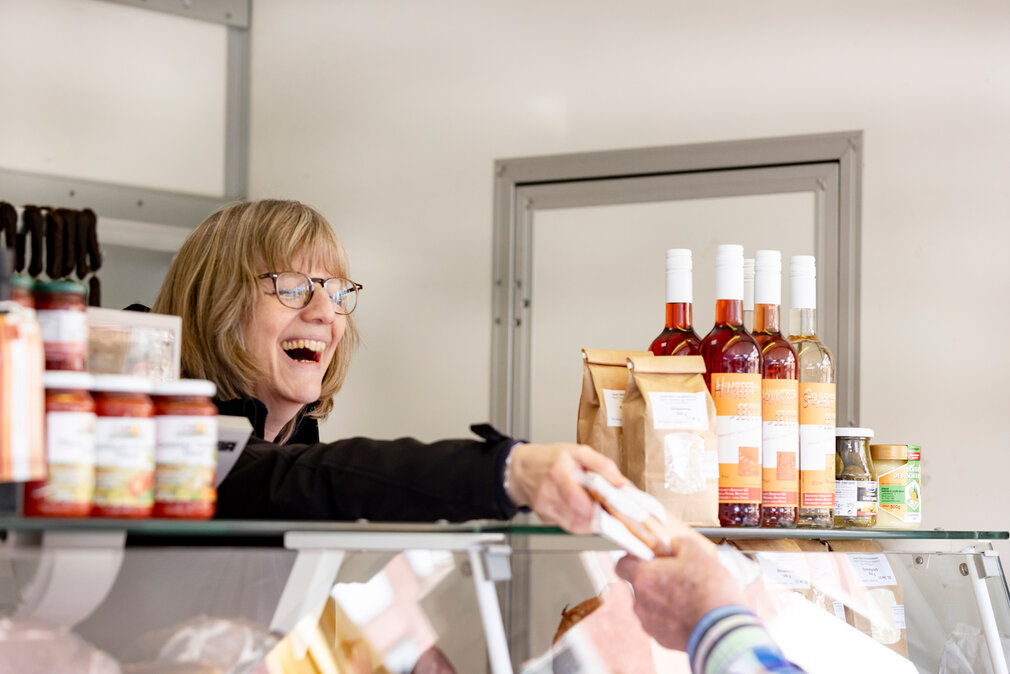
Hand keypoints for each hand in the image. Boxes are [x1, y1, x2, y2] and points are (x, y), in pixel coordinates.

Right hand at [504, 442, 626, 533]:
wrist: (520, 469)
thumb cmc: (549, 459)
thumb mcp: (578, 452)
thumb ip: (602, 466)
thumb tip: (622, 483)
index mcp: (557, 473)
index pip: (577, 499)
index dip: (597, 509)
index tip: (613, 510)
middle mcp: (548, 493)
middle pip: (579, 517)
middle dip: (599, 517)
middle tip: (609, 510)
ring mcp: (545, 508)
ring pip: (575, 526)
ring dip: (591, 521)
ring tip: (597, 509)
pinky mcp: (545, 518)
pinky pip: (568, 526)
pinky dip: (580, 522)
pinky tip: (581, 510)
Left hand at [615, 531, 742, 650]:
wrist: (724, 632)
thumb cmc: (711, 592)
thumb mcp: (698, 553)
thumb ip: (678, 543)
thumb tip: (672, 545)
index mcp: (644, 578)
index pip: (622, 564)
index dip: (635, 557)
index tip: (648, 556)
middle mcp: (640, 602)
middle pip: (639, 584)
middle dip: (655, 578)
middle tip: (677, 574)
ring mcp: (649, 623)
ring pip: (650, 604)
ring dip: (664, 598)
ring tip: (689, 596)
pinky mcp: (661, 639)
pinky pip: (661, 621)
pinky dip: (671, 616)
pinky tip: (691, 612)